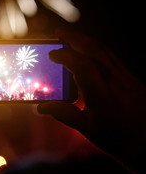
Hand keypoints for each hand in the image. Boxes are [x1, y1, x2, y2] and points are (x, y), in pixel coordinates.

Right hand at [38, 28, 145, 173]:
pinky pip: (111, 58)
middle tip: (58, 33)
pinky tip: (88, 52)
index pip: (82, 66)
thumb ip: (64, 114)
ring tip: (70, 37)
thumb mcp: (88, 129)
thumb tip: (42, 107)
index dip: (65, 56)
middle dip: (74, 37)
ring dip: (86, 41)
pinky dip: (96, 50)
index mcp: (102, 96)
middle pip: (94, 50)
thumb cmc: (119, 140)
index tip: (52, 54)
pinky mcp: (131, 79)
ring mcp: (126, 79)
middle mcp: (116, 83)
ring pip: (104, 51)